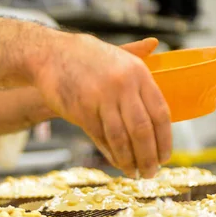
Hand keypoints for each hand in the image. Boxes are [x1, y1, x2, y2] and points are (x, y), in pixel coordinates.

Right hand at [33, 34, 171, 177]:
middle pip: (142, 130)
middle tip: (151, 173)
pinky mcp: (82, 111)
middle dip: (149, 156)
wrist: (50, 55)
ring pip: (121, 138)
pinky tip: (116, 162)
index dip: (165, 140)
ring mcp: (101, 99)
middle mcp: (123, 86)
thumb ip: (137, 53)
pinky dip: (110, 154)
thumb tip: (155, 43)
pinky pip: (100, 138)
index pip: (160, 113)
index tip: (166, 157)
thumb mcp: (115, 53)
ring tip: (134, 173)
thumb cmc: (84, 56)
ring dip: (129, 160)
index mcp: (138, 73)